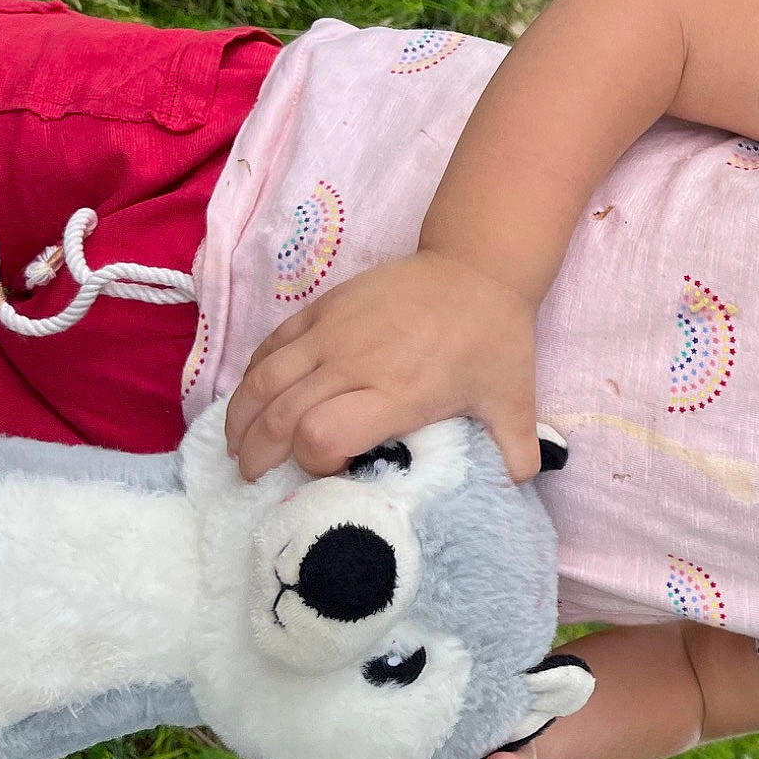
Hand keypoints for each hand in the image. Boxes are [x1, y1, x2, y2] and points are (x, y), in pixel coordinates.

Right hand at [224, 251, 542, 482]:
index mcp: (398, 392)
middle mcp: (355, 363)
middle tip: (254, 477)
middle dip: (259, 454)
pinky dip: (252, 378)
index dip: (312, 464)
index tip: (328, 473)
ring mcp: (332, 331)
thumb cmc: (493, 338)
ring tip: (238, 449)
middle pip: (280, 415)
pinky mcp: (322, 307)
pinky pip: (270, 347)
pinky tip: (250, 402)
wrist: (478, 266)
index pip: (322, 435)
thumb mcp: (514, 400)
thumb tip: (520, 491)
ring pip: (263, 381)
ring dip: (241, 421)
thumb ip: (516, 451)